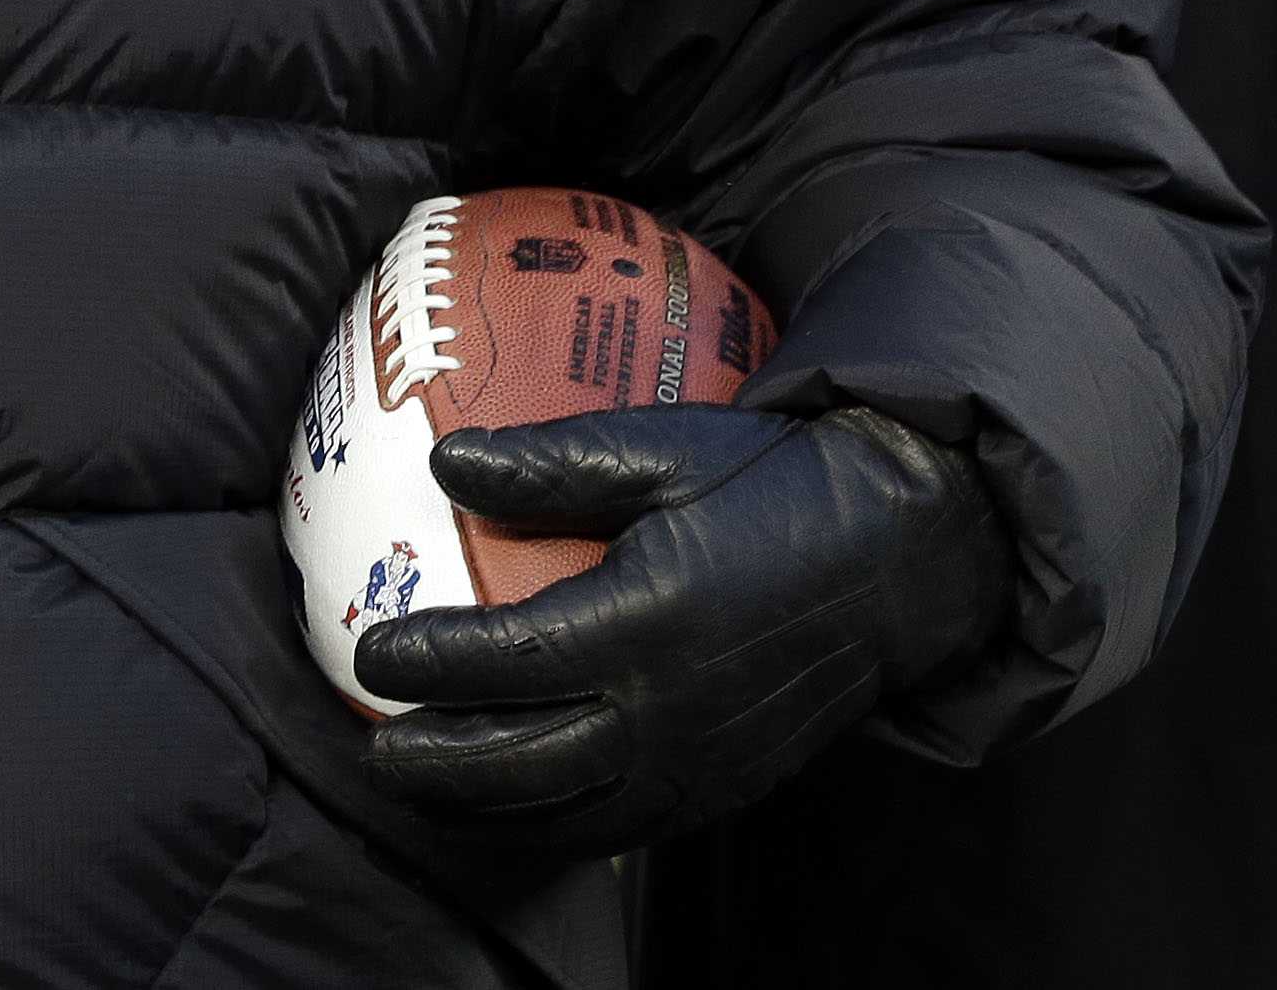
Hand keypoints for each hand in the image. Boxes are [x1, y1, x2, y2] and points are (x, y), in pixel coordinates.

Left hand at [351, 403, 1008, 853]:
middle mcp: (670, 708)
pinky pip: (624, 827)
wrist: (903, 555)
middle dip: (436, 763)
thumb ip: (553, 463)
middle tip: (379, 745)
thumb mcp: (668, 448)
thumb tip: (444, 463)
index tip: (374, 650)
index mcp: (651, 617)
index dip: (431, 662)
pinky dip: (557, 826)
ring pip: (567, 811)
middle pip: (522, 761)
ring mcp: (699, 760)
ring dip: (483, 809)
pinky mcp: (725, 787)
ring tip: (425, 788)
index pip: (509, 660)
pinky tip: (518, 808)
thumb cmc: (778, 483)